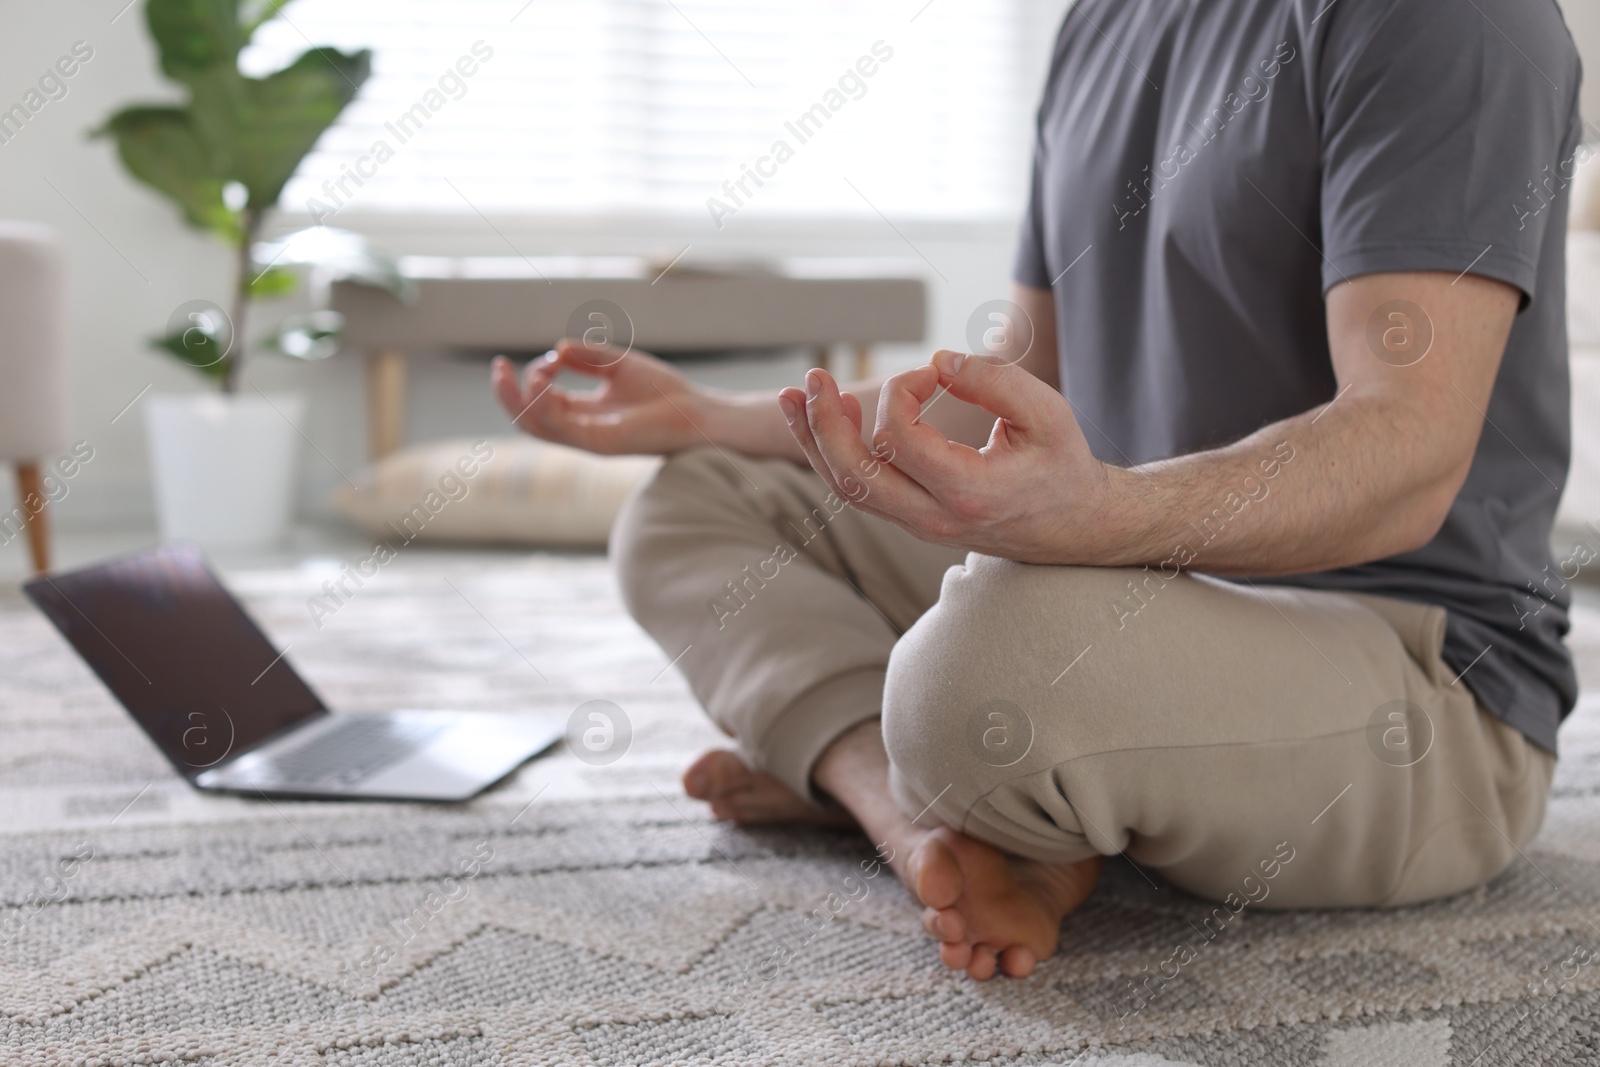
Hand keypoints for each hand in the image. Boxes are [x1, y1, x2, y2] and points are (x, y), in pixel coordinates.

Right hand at [491, 339, 709, 454]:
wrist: (696, 413)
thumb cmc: (664, 392)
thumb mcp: (618, 364)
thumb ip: (588, 357)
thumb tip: (557, 349)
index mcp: (584, 414)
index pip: (543, 400)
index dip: (537, 375)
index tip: (556, 354)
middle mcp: (581, 429)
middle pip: (529, 418)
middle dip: (507, 394)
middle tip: (497, 367)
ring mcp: (588, 439)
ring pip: (536, 427)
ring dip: (518, 401)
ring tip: (510, 374)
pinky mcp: (599, 443)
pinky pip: (560, 428)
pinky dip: (544, 405)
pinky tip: (540, 382)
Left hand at [779, 350, 1114, 561]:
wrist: (1074, 526)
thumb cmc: (1062, 464)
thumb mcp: (1048, 414)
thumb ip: (995, 382)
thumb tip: (937, 362)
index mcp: (970, 494)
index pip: (900, 439)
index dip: (903, 391)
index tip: (932, 373)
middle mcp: (935, 518)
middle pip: (855, 476)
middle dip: (824, 423)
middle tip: (814, 377)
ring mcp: (918, 524)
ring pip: (847, 490)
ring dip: (815, 441)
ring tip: (795, 396)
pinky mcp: (911, 518)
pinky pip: (859, 491)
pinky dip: (833, 455)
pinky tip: (825, 419)